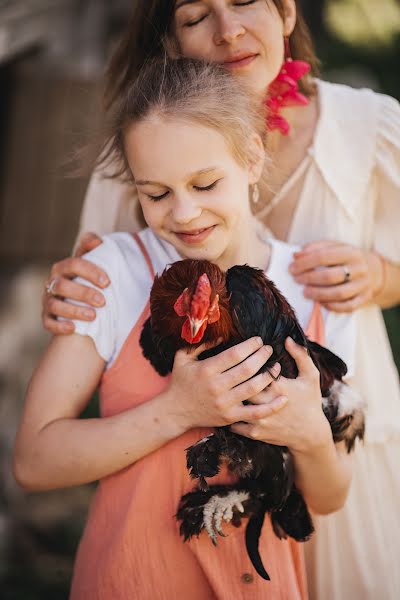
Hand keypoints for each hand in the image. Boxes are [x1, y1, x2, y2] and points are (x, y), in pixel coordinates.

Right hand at [42, 232, 108, 334]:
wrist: (77, 300)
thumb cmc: (86, 278)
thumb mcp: (90, 261)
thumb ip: (92, 247)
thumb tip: (99, 241)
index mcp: (64, 267)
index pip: (74, 264)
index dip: (90, 272)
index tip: (107, 282)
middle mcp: (53, 282)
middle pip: (62, 285)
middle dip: (83, 293)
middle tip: (103, 302)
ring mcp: (48, 300)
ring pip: (54, 305)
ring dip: (74, 311)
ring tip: (93, 316)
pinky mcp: (47, 318)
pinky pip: (48, 323)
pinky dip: (60, 326)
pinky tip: (74, 328)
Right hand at [163, 337, 284, 431]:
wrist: (174, 411)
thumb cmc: (180, 381)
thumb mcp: (183, 357)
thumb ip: (201, 343)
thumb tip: (222, 333)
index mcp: (207, 369)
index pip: (235, 354)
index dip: (250, 345)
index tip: (259, 340)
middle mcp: (217, 386)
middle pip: (247, 369)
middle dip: (262, 356)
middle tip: (269, 349)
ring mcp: (225, 403)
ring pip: (254, 388)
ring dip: (269, 376)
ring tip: (276, 366)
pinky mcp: (230, 417)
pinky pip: (255, 413)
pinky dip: (271, 406)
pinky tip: (284, 397)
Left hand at [231, 337, 330, 453]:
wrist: (311, 434)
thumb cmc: (310, 401)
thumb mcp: (311, 376)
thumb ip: (300, 355)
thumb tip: (288, 339)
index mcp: (278, 387)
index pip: (254, 369)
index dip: (246, 362)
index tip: (245, 358)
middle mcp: (266, 403)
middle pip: (241, 386)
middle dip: (235, 379)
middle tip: (230, 373)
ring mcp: (259, 420)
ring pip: (235, 405)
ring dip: (230, 397)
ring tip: (226, 389)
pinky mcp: (256, 433)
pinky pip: (235, 424)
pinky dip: (230, 415)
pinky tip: (228, 407)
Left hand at [289, 240, 382, 311]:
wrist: (372, 270)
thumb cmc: (345, 258)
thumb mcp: (333, 247)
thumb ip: (315, 248)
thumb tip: (296, 255)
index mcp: (351, 252)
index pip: (324, 257)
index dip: (305, 263)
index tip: (292, 268)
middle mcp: (359, 268)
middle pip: (330, 276)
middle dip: (310, 279)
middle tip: (297, 280)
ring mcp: (363, 284)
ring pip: (339, 293)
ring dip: (319, 294)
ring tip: (305, 292)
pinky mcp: (364, 298)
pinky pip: (348, 306)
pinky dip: (333, 306)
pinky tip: (321, 303)